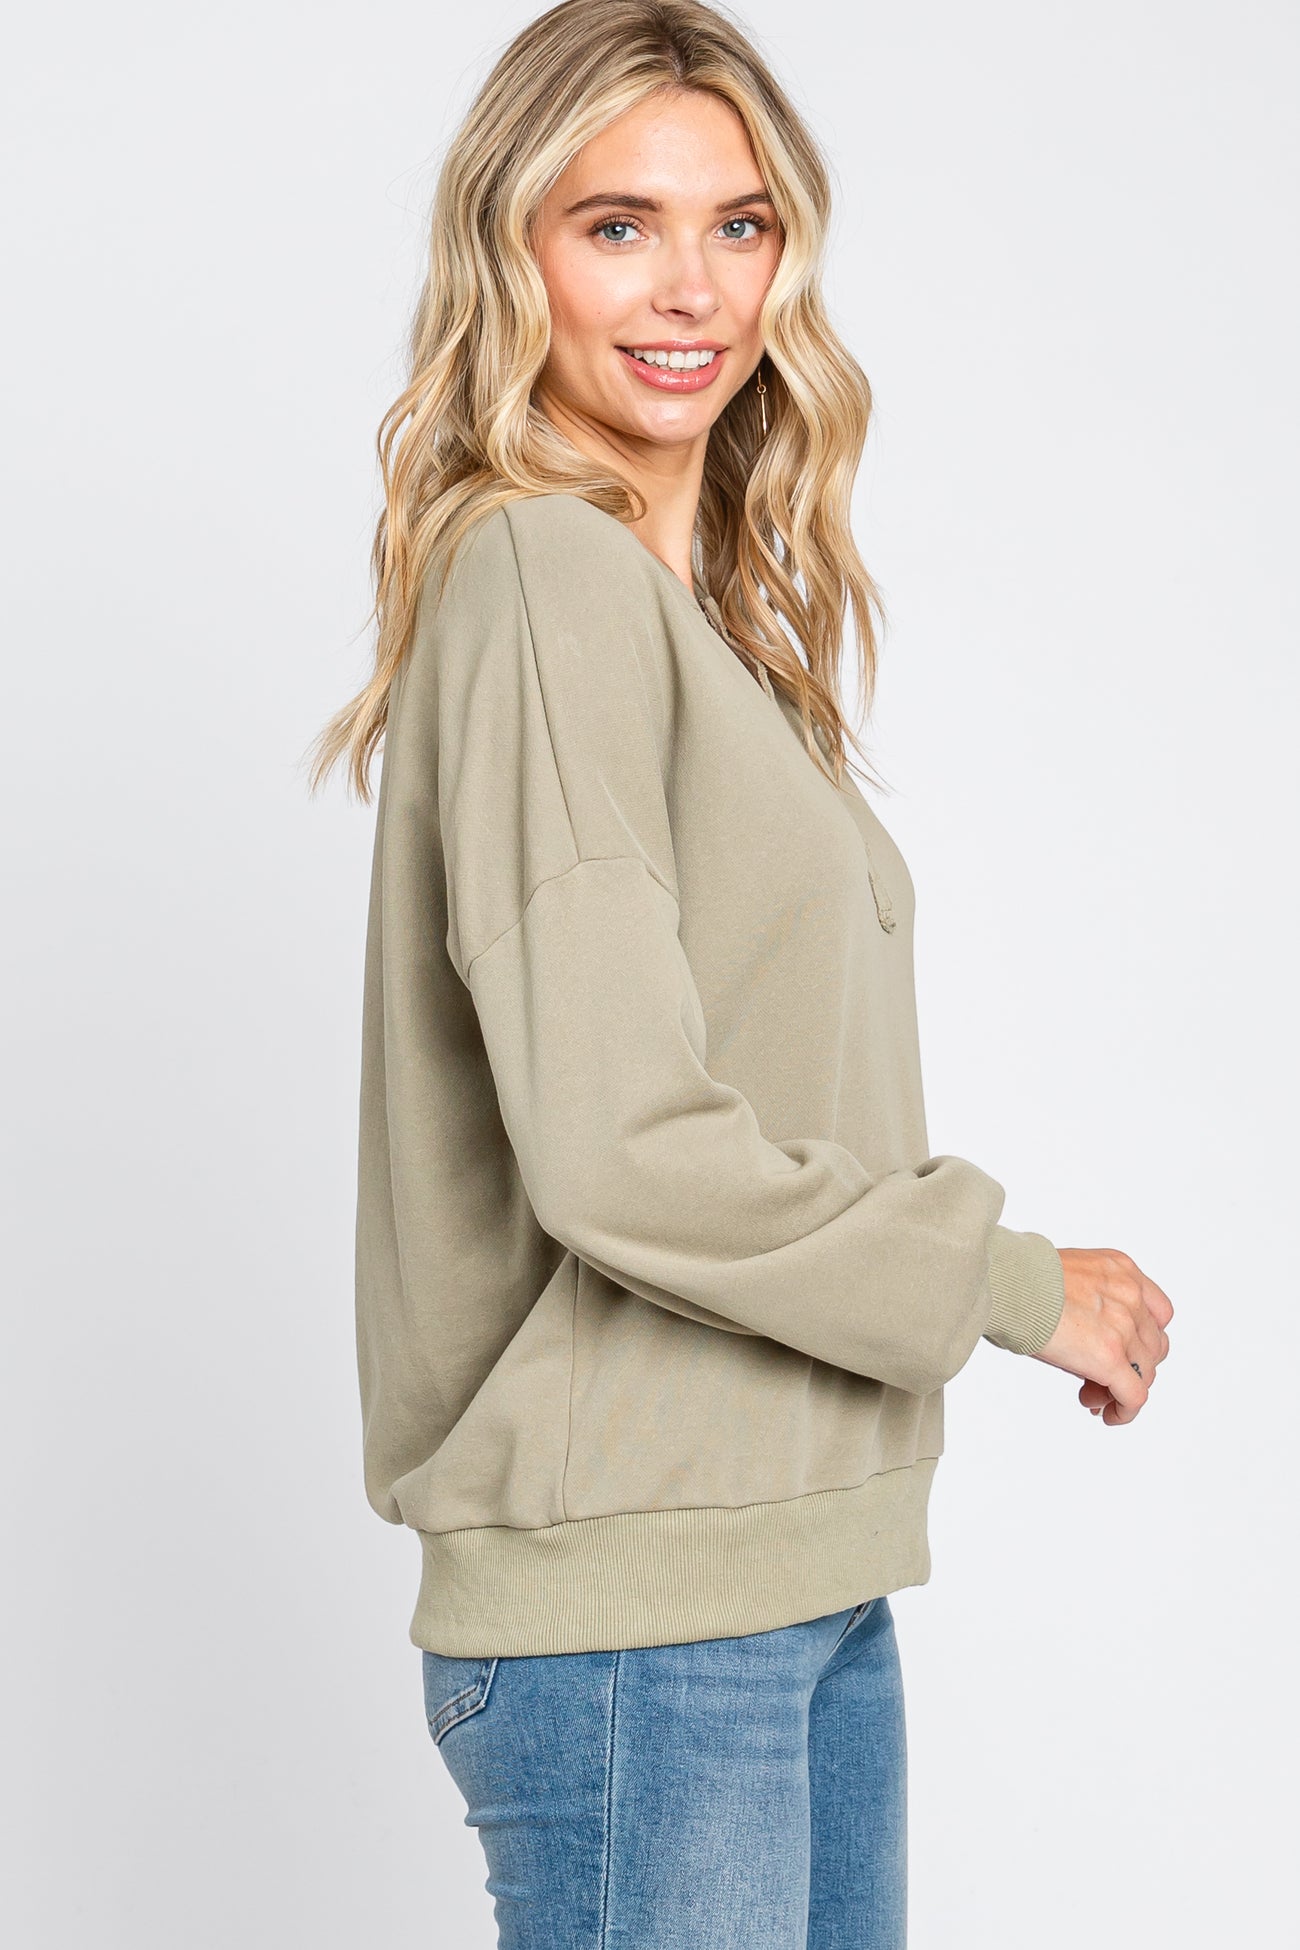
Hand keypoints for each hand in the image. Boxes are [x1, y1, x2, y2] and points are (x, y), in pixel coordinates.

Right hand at [1034, 1248, 1172, 1425]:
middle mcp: (1130, 1295)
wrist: (1006, 1283)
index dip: (1142, 1338)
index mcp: (1121, 1269)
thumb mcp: (1069, 1277)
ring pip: (1145, 1373)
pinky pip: (1134, 1395)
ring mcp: (1124, 1327)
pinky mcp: (1110, 1358)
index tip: (1123, 1352)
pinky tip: (1109, 1415)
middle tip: (1101, 1378)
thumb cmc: (1019, 1278)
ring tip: (1092, 1396)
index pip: (1157, 1312)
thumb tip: (1084, 1339)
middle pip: (1152, 1346)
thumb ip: (1091, 1300)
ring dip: (1121, 1388)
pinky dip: (1125, 1410)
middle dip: (1131, 1366)